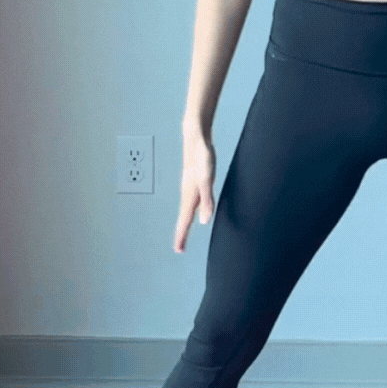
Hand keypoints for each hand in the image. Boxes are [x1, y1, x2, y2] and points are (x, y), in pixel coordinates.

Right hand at [174, 131, 215, 252]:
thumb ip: (207, 201)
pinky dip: (190, 210)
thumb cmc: (202, 157)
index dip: (182, 237)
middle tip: (179, 248)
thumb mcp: (207, 180)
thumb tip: (204, 221)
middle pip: (183, 218)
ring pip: (186, 209)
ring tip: (184, 232)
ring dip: (184, 222)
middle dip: (181, 233)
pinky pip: (191, 201)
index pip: (185, 221)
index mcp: (189, 196)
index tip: (179, 250)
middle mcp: (187, 193)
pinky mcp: (194, 180)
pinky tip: (195, 208)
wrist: (196, 137)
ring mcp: (190, 187)